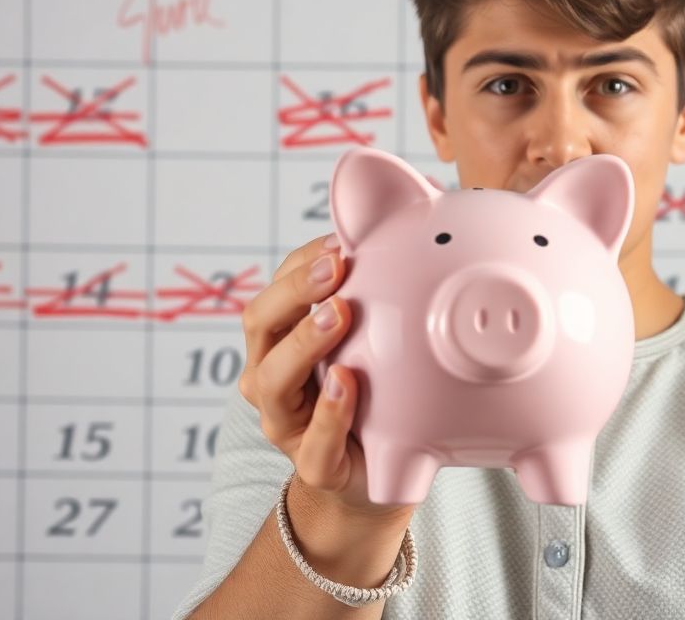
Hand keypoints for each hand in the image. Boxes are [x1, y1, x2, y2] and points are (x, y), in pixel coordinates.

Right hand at [238, 231, 413, 521]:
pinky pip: (314, 442)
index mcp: (280, 342)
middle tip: (334, 266)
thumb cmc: (368, 397)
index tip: (339, 240)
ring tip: (339, 313)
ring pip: (272, 380)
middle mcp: (271, 378)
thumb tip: (424, 209)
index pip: (277, 290)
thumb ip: (378, 294)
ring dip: (305, 341)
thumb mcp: (370, 341)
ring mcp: (287, 424)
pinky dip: (330, 412)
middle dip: (295, 290)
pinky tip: (348, 382)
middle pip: (260, 324)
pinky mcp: (314, 465)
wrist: (370, 476)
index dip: (300, 263)